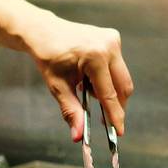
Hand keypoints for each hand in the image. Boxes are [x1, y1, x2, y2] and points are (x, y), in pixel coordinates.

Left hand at [25, 14, 133, 141]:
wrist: (43, 32)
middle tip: (105, 120)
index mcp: (94, 56)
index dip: (115, 115)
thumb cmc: (48, 57)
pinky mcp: (113, 38)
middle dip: (116, 105)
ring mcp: (113, 40)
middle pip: (123, 86)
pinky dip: (107, 78)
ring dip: (109, 90)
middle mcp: (108, 46)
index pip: (109, 94)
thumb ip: (71, 111)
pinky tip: (89, 77)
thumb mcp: (57, 86)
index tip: (119, 132)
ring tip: (86, 89)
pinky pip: (117, 67)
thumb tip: (78, 136)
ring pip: (121, 78)